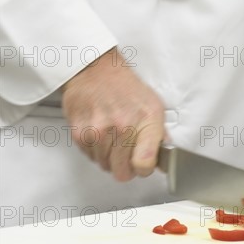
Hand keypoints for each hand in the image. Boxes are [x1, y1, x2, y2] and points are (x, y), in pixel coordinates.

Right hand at [62, 48, 164, 180]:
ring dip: (110, 158)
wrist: (95, 71)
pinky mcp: (80, 134)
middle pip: (122, 172)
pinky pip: (90, 158)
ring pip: (105, 166)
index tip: (144, 164)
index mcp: (145, 120)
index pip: (144, 163)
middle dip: (127, 166)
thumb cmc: (126, 89)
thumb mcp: (153, 106)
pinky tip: (101, 133)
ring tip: (113, 137)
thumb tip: (164, 160)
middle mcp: (121, 126)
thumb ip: (160, 135)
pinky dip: (96, 151)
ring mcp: (98, 131)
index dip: (144, 169)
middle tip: (128, 152)